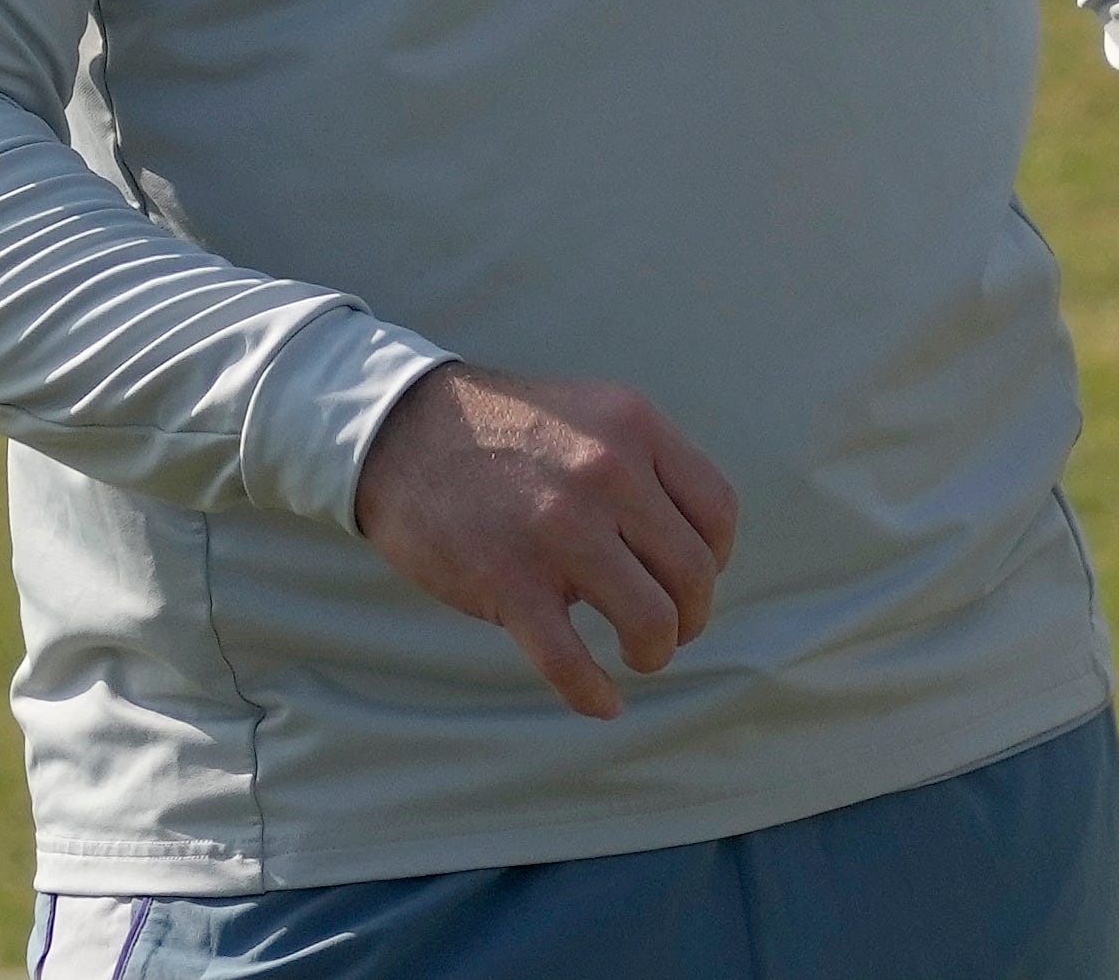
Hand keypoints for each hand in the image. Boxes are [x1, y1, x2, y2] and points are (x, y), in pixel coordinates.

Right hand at [352, 362, 740, 717]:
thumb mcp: (589, 415)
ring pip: (650, 622)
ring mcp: (558, 529)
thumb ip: (643, 465)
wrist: (400, 431)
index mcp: (633, 427)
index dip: (715, 560)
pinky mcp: (510, 580)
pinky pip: (572, 662)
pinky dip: (594, 694)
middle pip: (693, 574)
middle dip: (689, 618)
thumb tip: (690, 546)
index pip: (718, 511)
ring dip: (652, 653)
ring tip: (636, 656)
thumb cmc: (502, 431)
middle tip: (666, 629)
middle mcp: (606, 472)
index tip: (689, 579)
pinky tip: (602, 702)